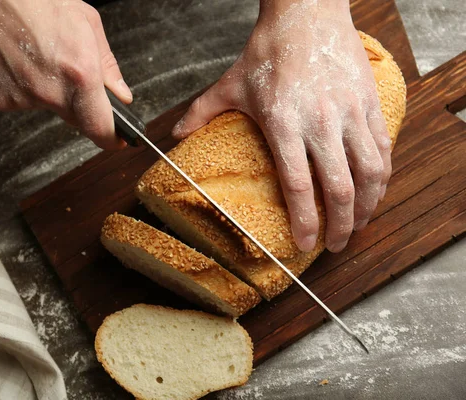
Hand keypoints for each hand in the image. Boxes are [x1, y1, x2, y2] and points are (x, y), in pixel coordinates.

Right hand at [0, 0, 131, 149]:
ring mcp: (23, 99)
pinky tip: (18, 61)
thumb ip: (107, 65)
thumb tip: (120, 93)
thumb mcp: (86, 21)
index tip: (116, 140)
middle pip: (75, 117)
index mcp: (80, 73)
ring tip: (37, 55)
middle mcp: (51, 92)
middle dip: (78, 102)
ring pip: (47, 106)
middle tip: (66, 70)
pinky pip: (21, 101)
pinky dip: (23, 86)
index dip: (111, 138)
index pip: (100, 126)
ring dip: (48, 90)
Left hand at [172, 0, 390, 252]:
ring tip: (357, 226)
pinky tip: (375, 191)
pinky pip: (383, 147)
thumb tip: (177, 134)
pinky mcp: (370, 102)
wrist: (307, 12)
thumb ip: (203, 111)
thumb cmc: (269, 49)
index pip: (297, 186)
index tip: (305, 244)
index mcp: (284, 123)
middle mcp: (321, 122)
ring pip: (369, 173)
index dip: (304, 222)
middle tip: (334, 246)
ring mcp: (350, 112)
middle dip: (339, 226)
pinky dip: (382, 176)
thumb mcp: (231, 83)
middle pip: (339, 189)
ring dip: (366, 206)